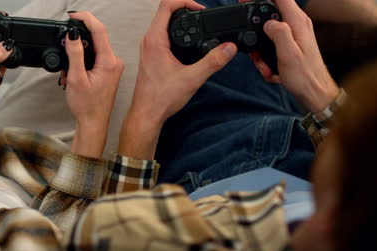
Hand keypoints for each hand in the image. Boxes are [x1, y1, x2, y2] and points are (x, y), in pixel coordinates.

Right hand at [60, 12, 123, 157]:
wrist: (94, 123)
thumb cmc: (87, 107)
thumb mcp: (76, 78)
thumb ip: (74, 54)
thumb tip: (72, 35)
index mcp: (109, 61)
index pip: (99, 30)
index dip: (85, 19)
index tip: (72, 16)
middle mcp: (114, 62)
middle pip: (95, 39)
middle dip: (76, 44)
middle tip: (64, 53)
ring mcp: (112, 66)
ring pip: (92, 49)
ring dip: (77, 56)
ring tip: (68, 73)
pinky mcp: (108, 71)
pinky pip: (94, 58)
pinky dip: (81, 63)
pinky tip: (74, 75)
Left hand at [118, 0, 237, 159]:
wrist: (147, 114)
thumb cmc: (161, 98)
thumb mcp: (192, 78)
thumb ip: (213, 61)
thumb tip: (229, 48)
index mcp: (155, 40)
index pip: (167, 5)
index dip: (186, 2)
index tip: (201, 10)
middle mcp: (149, 41)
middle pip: (166, 12)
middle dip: (187, 10)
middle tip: (203, 17)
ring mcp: (149, 48)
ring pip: (164, 24)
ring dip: (181, 22)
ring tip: (199, 27)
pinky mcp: (152, 56)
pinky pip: (163, 36)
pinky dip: (177, 34)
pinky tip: (189, 44)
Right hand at [251, 0, 339, 112]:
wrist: (314, 93)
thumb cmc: (305, 76)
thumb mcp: (288, 54)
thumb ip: (278, 32)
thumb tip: (268, 22)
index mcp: (297, 22)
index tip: (246, 1)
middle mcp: (296, 24)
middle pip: (270, 14)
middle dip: (257, 30)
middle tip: (254, 49)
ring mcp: (293, 35)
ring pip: (268, 33)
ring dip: (261, 51)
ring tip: (266, 66)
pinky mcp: (289, 46)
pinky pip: (271, 46)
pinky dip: (267, 59)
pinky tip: (272, 71)